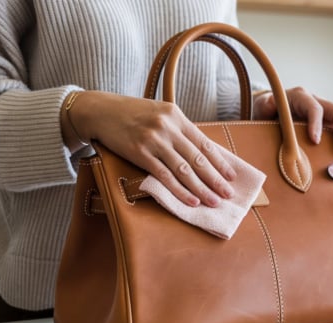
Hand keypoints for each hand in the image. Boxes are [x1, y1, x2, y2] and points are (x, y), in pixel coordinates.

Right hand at [62, 91, 235, 206]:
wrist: (101, 110)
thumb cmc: (133, 114)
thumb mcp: (160, 114)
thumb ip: (179, 131)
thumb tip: (201, 154)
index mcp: (177, 116)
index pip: (205, 143)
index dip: (220, 162)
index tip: (232, 177)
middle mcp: (168, 127)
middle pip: (198, 159)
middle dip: (215, 179)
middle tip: (228, 195)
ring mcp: (154, 140)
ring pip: (184, 170)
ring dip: (201, 188)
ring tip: (213, 201)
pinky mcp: (139, 153)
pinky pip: (164, 176)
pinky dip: (179, 190)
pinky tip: (191, 200)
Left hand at [253, 87, 332, 160]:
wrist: (268, 112)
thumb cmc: (264, 110)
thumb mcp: (262, 106)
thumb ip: (267, 105)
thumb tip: (271, 103)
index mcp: (301, 96)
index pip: (314, 108)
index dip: (317, 123)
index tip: (315, 141)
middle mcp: (317, 102)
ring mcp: (324, 114)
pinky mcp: (327, 125)